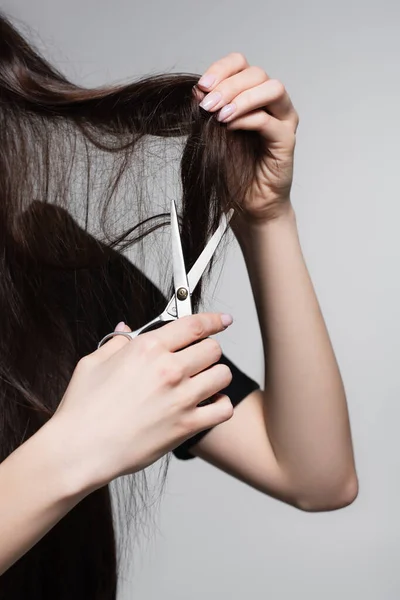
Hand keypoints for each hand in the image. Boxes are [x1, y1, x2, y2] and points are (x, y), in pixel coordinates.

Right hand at [52, 313, 232, 490]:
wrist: (80, 449)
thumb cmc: (83, 409)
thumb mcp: (92, 363)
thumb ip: (116, 342)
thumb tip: (126, 329)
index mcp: (147, 348)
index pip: (194, 325)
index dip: (214, 320)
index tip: (222, 321)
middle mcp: (168, 369)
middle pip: (213, 349)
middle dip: (209, 350)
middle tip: (199, 359)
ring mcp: (180, 398)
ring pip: (222, 375)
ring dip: (216, 376)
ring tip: (204, 382)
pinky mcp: (186, 425)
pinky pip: (223, 409)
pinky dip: (221, 405)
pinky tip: (208, 404)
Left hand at [194, 52, 298, 224]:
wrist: (247, 203)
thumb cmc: (232, 170)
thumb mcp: (212, 134)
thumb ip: (208, 111)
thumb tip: (197, 89)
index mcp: (251, 96)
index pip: (241, 65)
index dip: (221, 70)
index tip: (201, 87)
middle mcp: (271, 104)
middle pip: (256, 73)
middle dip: (228, 86)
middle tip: (207, 106)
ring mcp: (282, 121)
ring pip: (272, 88)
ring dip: (241, 98)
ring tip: (220, 115)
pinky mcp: (286, 141)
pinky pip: (270, 120)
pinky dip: (247, 119)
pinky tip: (229, 127)